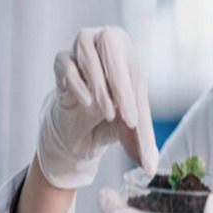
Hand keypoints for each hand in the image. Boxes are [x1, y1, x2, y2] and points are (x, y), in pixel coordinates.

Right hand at [37, 26, 157, 188]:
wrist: (81, 126)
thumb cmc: (112, 122)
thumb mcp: (131, 134)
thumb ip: (143, 148)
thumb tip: (150, 170)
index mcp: (129, 56)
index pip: (132, 69)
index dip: (132, 96)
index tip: (132, 122)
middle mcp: (106, 44)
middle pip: (111, 43)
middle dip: (118, 82)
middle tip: (120, 115)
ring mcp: (82, 49)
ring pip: (86, 48)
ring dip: (98, 83)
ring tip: (105, 111)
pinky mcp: (61, 62)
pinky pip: (65, 62)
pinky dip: (75, 82)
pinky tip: (86, 103)